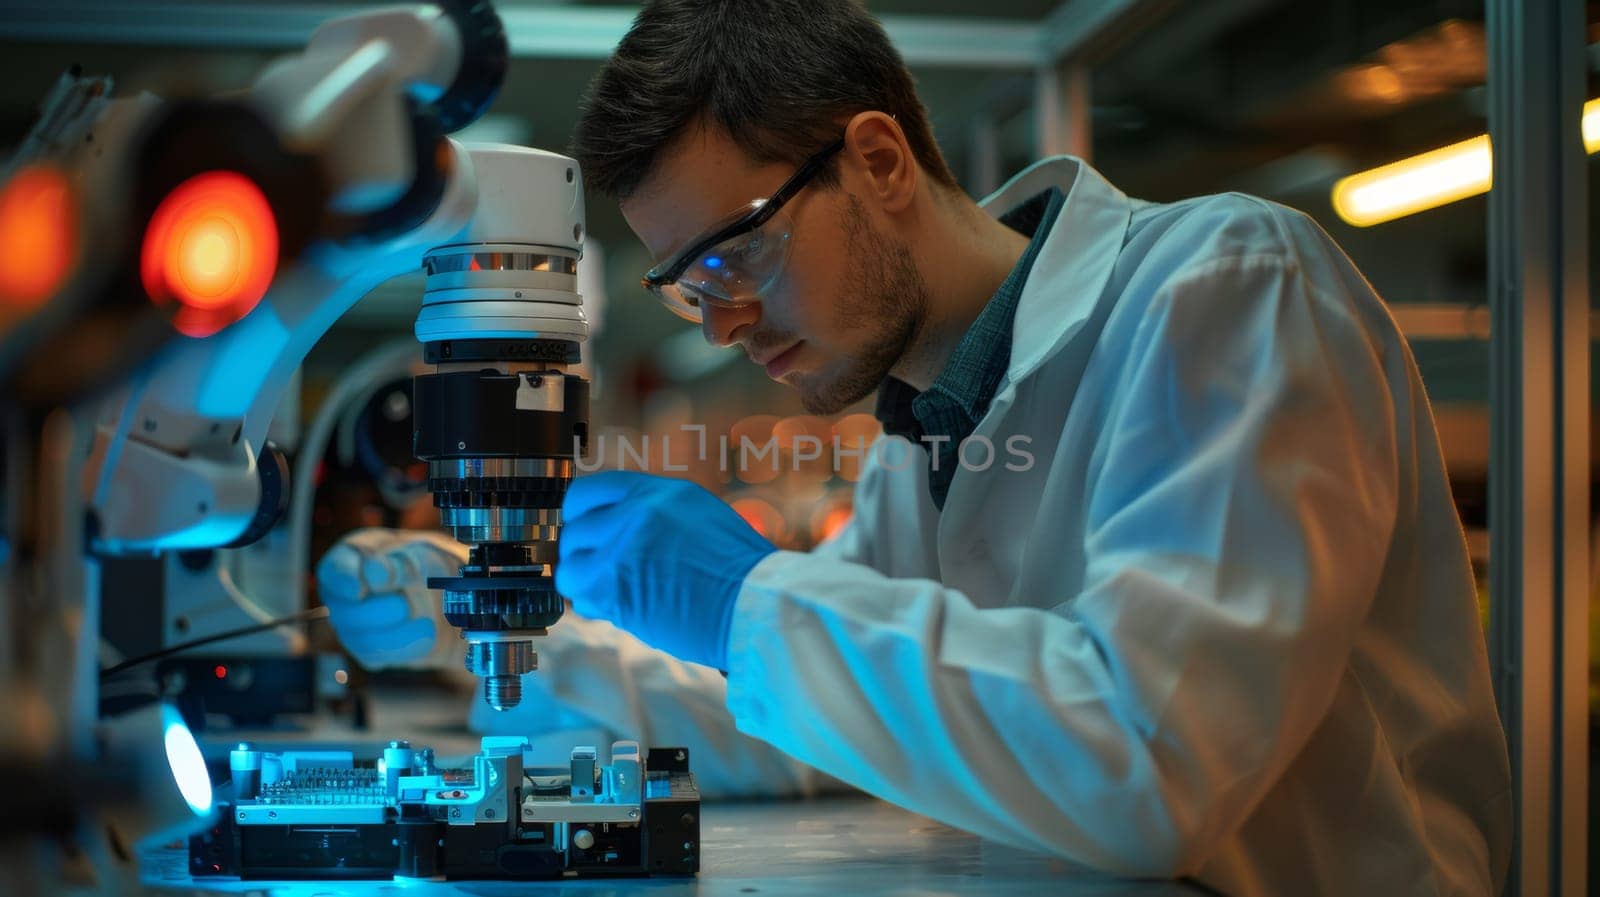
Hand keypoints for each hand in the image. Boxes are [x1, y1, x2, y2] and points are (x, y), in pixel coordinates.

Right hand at [316, 527, 467, 668]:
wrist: (450, 597)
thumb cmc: (430, 566)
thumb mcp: (421, 558)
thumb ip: (398, 564)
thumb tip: (374, 572)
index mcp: (351, 558)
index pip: (334, 572)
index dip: (346, 581)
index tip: (361, 589)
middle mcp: (344, 594)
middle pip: (345, 612)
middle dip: (380, 610)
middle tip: (404, 605)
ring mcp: (352, 624)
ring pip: (361, 639)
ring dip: (399, 631)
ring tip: (427, 622)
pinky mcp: (368, 649)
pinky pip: (377, 655)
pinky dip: (406, 645)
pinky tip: (425, 632)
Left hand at [556, 471, 775, 670]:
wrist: (754, 602)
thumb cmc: (738, 567)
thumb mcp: (698, 513)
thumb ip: (653, 512)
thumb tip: (615, 524)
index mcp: (654, 492)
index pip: (586, 493)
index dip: (578, 515)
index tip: (582, 529)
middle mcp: (632, 515)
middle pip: (574, 533)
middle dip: (585, 555)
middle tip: (605, 571)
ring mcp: (619, 552)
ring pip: (570, 569)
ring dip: (586, 584)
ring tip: (614, 593)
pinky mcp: (615, 592)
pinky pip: (583, 600)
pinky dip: (598, 608)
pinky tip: (625, 609)